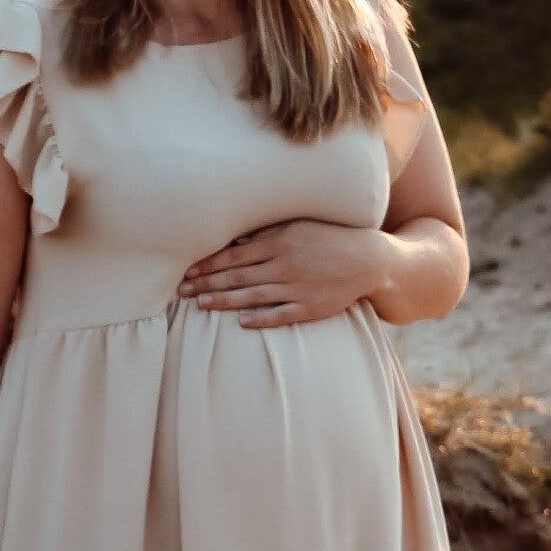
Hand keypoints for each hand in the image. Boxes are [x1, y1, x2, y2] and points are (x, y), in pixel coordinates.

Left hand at [178, 219, 388, 327]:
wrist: (368, 260)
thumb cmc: (328, 239)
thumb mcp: (298, 227)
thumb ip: (267, 234)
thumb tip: (236, 238)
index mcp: (280, 243)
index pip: (235, 255)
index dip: (209, 264)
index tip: (188, 271)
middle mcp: (285, 265)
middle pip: (238, 276)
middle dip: (208, 283)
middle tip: (182, 290)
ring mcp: (298, 287)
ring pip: (254, 295)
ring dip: (225, 301)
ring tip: (201, 305)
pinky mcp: (311, 307)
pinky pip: (282, 314)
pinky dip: (262, 318)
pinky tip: (242, 323)